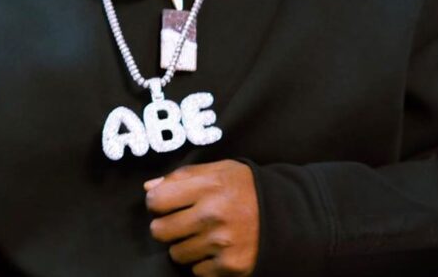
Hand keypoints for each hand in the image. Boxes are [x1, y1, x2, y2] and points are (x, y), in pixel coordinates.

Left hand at [145, 160, 258, 276]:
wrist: (289, 215)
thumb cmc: (247, 189)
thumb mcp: (219, 170)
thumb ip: (182, 176)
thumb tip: (148, 188)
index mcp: (208, 186)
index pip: (156, 200)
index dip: (156, 203)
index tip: (165, 204)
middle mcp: (213, 214)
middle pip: (159, 231)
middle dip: (165, 227)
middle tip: (181, 223)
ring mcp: (222, 242)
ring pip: (176, 254)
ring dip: (185, 246)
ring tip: (203, 235)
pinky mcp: (231, 266)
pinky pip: (197, 271)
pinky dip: (203, 263)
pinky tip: (216, 249)